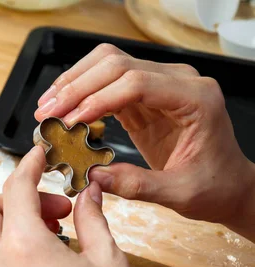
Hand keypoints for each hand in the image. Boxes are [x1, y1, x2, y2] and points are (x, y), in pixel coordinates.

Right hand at [35, 44, 254, 239]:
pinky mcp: (144, 96)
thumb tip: (92, 178)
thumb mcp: (179, 193)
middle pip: (118, 64)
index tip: (70, 120)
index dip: (98, 98)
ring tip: (47, 107)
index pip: (138, 82)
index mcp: (195, 99)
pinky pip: (108, 83)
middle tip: (47, 113)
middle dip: (77, 87)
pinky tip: (63, 110)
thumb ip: (137, 185)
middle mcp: (178, 82)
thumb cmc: (213, 187)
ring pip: (109, 64)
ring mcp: (160, 84)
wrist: (228, 185)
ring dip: (74, 83)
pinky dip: (82, 93)